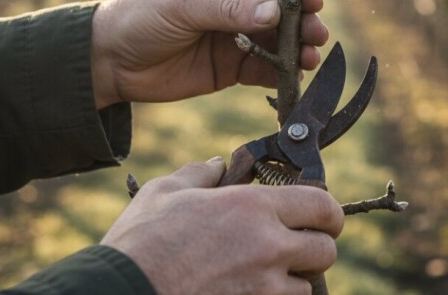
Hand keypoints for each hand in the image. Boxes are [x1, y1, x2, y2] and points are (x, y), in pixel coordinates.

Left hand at [90, 0, 328, 105]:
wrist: (110, 62)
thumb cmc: (140, 17)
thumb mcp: (182, 7)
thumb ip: (229, 11)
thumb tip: (276, 12)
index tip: (313, 2)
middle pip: (281, 7)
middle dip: (302, 20)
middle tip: (316, 35)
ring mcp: (237, 33)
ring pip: (279, 38)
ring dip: (297, 47)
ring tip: (309, 59)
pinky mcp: (233, 66)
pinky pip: (266, 67)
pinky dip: (282, 72)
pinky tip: (295, 77)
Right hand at [101, 158, 343, 294]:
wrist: (121, 294)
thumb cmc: (140, 242)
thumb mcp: (165, 193)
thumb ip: (200, 175)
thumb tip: (217, 164)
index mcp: (252, 208)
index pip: (323, 206)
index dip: (326, 211)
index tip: (318, 216)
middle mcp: (269, 248)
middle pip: (326, 250)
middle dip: (314, 247)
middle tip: (291, 245)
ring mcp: (264, 290)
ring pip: (307, 288)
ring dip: (292, 281)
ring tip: (262, 274)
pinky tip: (247, 290)